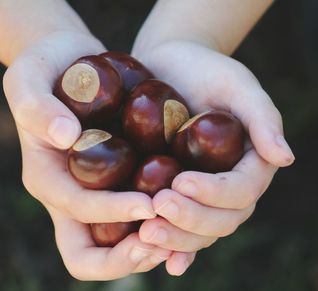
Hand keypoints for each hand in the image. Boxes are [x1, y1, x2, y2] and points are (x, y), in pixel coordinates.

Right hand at [3, 31, 170, 279]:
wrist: (68, 62)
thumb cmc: (46, 66)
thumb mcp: (29, 77)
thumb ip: (37, 106)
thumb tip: (66, 136)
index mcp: (47, 177)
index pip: (77, 209)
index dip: (111, 212)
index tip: (150, 204)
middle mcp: (70, 195)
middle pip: (89, 254)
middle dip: (125, 257)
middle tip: (164, 244)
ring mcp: (94, 192)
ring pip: (116, 244)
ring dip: (149, 248)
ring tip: (183, 232)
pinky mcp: (116, 182)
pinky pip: (135, 219)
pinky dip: (159, 227)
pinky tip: (187, 212)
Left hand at [132, 40, 294, 274]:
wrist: (170, 66)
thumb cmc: (204, 70)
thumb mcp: (235, 85)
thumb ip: (262, 117)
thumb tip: (285, 158)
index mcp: (249, 161)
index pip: (242, 191)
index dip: (215, 193)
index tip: (180, 182)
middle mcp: (228, 183)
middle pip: (223, 219)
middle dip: (191, 220)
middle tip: (157, 209)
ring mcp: (203, 192)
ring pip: (201, 230)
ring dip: (176, 238)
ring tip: (146, 233)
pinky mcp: (178, 193)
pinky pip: (180, 226)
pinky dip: (171, 245)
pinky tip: (155, 253)